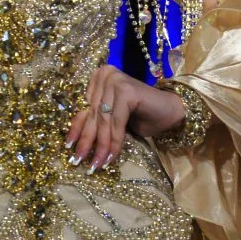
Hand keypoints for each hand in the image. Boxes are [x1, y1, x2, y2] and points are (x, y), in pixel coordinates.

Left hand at [64, 63, 189, 174]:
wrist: (171, 111)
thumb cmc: (140, 115)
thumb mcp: (111, 118)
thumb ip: (95, 121)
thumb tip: (72, 141)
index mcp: (97, 78)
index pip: (83, 108)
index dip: (76, 130)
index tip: (69, 148)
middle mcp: (105, 74)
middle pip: (92, 115)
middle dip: (86, 141)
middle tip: (79, 161)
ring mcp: (116, 81)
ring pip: (103, 121)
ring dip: (100, 146)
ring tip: (96, 164)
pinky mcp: (126, 91)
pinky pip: (116, 122)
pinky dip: (114, 142)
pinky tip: (111, 157)